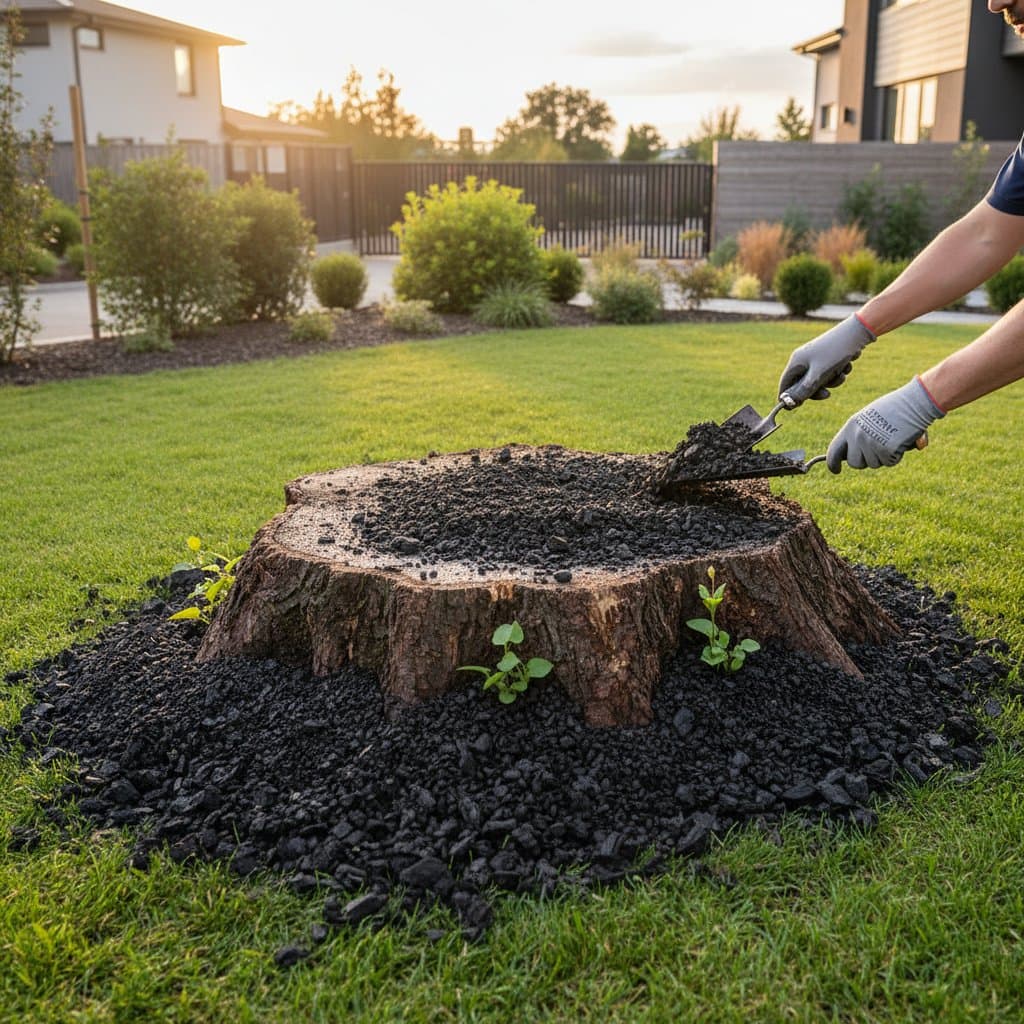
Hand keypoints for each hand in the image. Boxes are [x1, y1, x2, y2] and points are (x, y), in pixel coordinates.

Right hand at [778, 314, 875, 405]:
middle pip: (803, 384)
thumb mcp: (819, 374)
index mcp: (797, 361)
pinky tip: (848, 363)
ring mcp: (816, 357)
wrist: (858, 332)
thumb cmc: (836, 352)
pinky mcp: (828, 356)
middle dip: (817, 390)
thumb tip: (789, 403)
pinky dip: (838, 372)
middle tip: (828, 394)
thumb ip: (804, 390)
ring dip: (832, 380)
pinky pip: (829, 372)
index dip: (787, 397)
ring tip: (843, 373)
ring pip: (819, 379)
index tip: (793, 408)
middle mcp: (804, 359)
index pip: (785, 384)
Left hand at [826, 377, 944, 472]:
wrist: (915, 401)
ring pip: (874, 464)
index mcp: (850, 426)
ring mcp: (871, 443)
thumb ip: (859, 435)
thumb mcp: (869, 418)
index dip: (833, 463)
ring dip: (884, 456)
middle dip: (866, 460)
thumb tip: (853, 457)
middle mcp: (857, 436)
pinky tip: (901, 440)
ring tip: (892, 438)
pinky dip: (897, 455)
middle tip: (880, 446)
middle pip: (855, 463)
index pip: (834, 450)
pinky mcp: (886, 450)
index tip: (836, 470)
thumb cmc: (895, 408)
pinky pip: (889, 462)